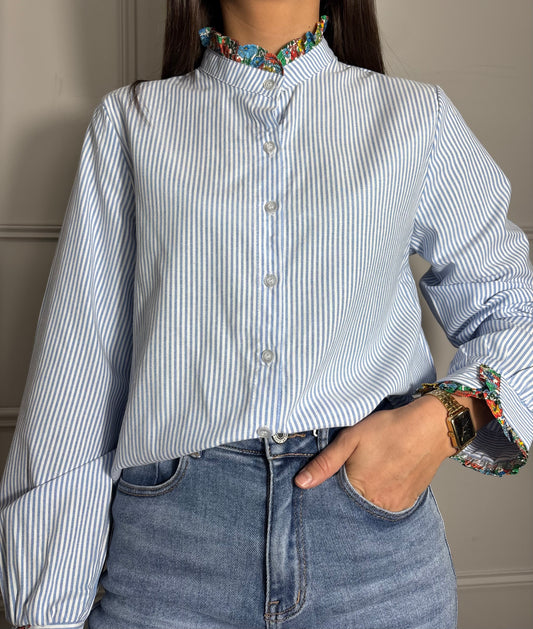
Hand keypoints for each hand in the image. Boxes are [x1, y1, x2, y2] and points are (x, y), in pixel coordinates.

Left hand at [294, 394, 457, 511]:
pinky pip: (387, 506)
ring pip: (370, 507)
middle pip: (353, 507)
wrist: (431, 427)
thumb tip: (300, 483)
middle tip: (353, 471)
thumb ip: (325, 463)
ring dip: (364, 496)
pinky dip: (380, 496)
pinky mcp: (408, 502)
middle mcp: (377, 504)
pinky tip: (381, 478)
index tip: (329, 481)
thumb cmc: (390, 428)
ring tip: (369, 473)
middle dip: (346, 495)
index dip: (329, 492)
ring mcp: (394, 505)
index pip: (334, 502)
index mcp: (359, 489)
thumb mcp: (351, 439)